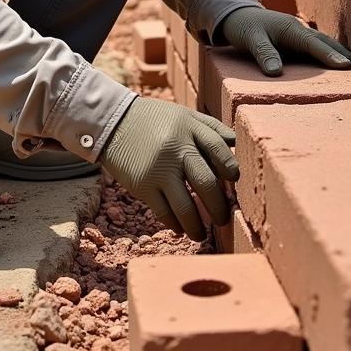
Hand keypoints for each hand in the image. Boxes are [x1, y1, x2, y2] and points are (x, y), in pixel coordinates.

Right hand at [99, 97, 238, 240]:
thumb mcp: (183, 115)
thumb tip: (236, 144)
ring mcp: (159, 169)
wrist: (114, 122)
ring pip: (185, 207)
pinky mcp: (143, 185)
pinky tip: (180, 228)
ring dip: (197, 226)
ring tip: (202, 234)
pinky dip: (175, 224)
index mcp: (189, 128)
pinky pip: (164, 212)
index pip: (218, 149)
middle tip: (224, 218)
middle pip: (206, 183)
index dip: (231, 167)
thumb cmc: (155, 120)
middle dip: (219, 207)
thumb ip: (210, 128)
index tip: (236, 180)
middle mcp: (176, 148)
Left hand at [219, 5, 350, 75]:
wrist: (236, 13)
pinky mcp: (294, 37)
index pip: (314, 44)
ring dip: (336, 51)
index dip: (329, 55)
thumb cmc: (243, 26)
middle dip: (340, 53)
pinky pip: (314, 44)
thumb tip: (276, 73)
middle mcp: (298, 29)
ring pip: (321, 42)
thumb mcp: (250, 39)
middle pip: (323, 42)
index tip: (345, 65)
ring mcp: (297, 32)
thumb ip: (264, 54)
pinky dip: (326, 51)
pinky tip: (333, 59)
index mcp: (290, 29)